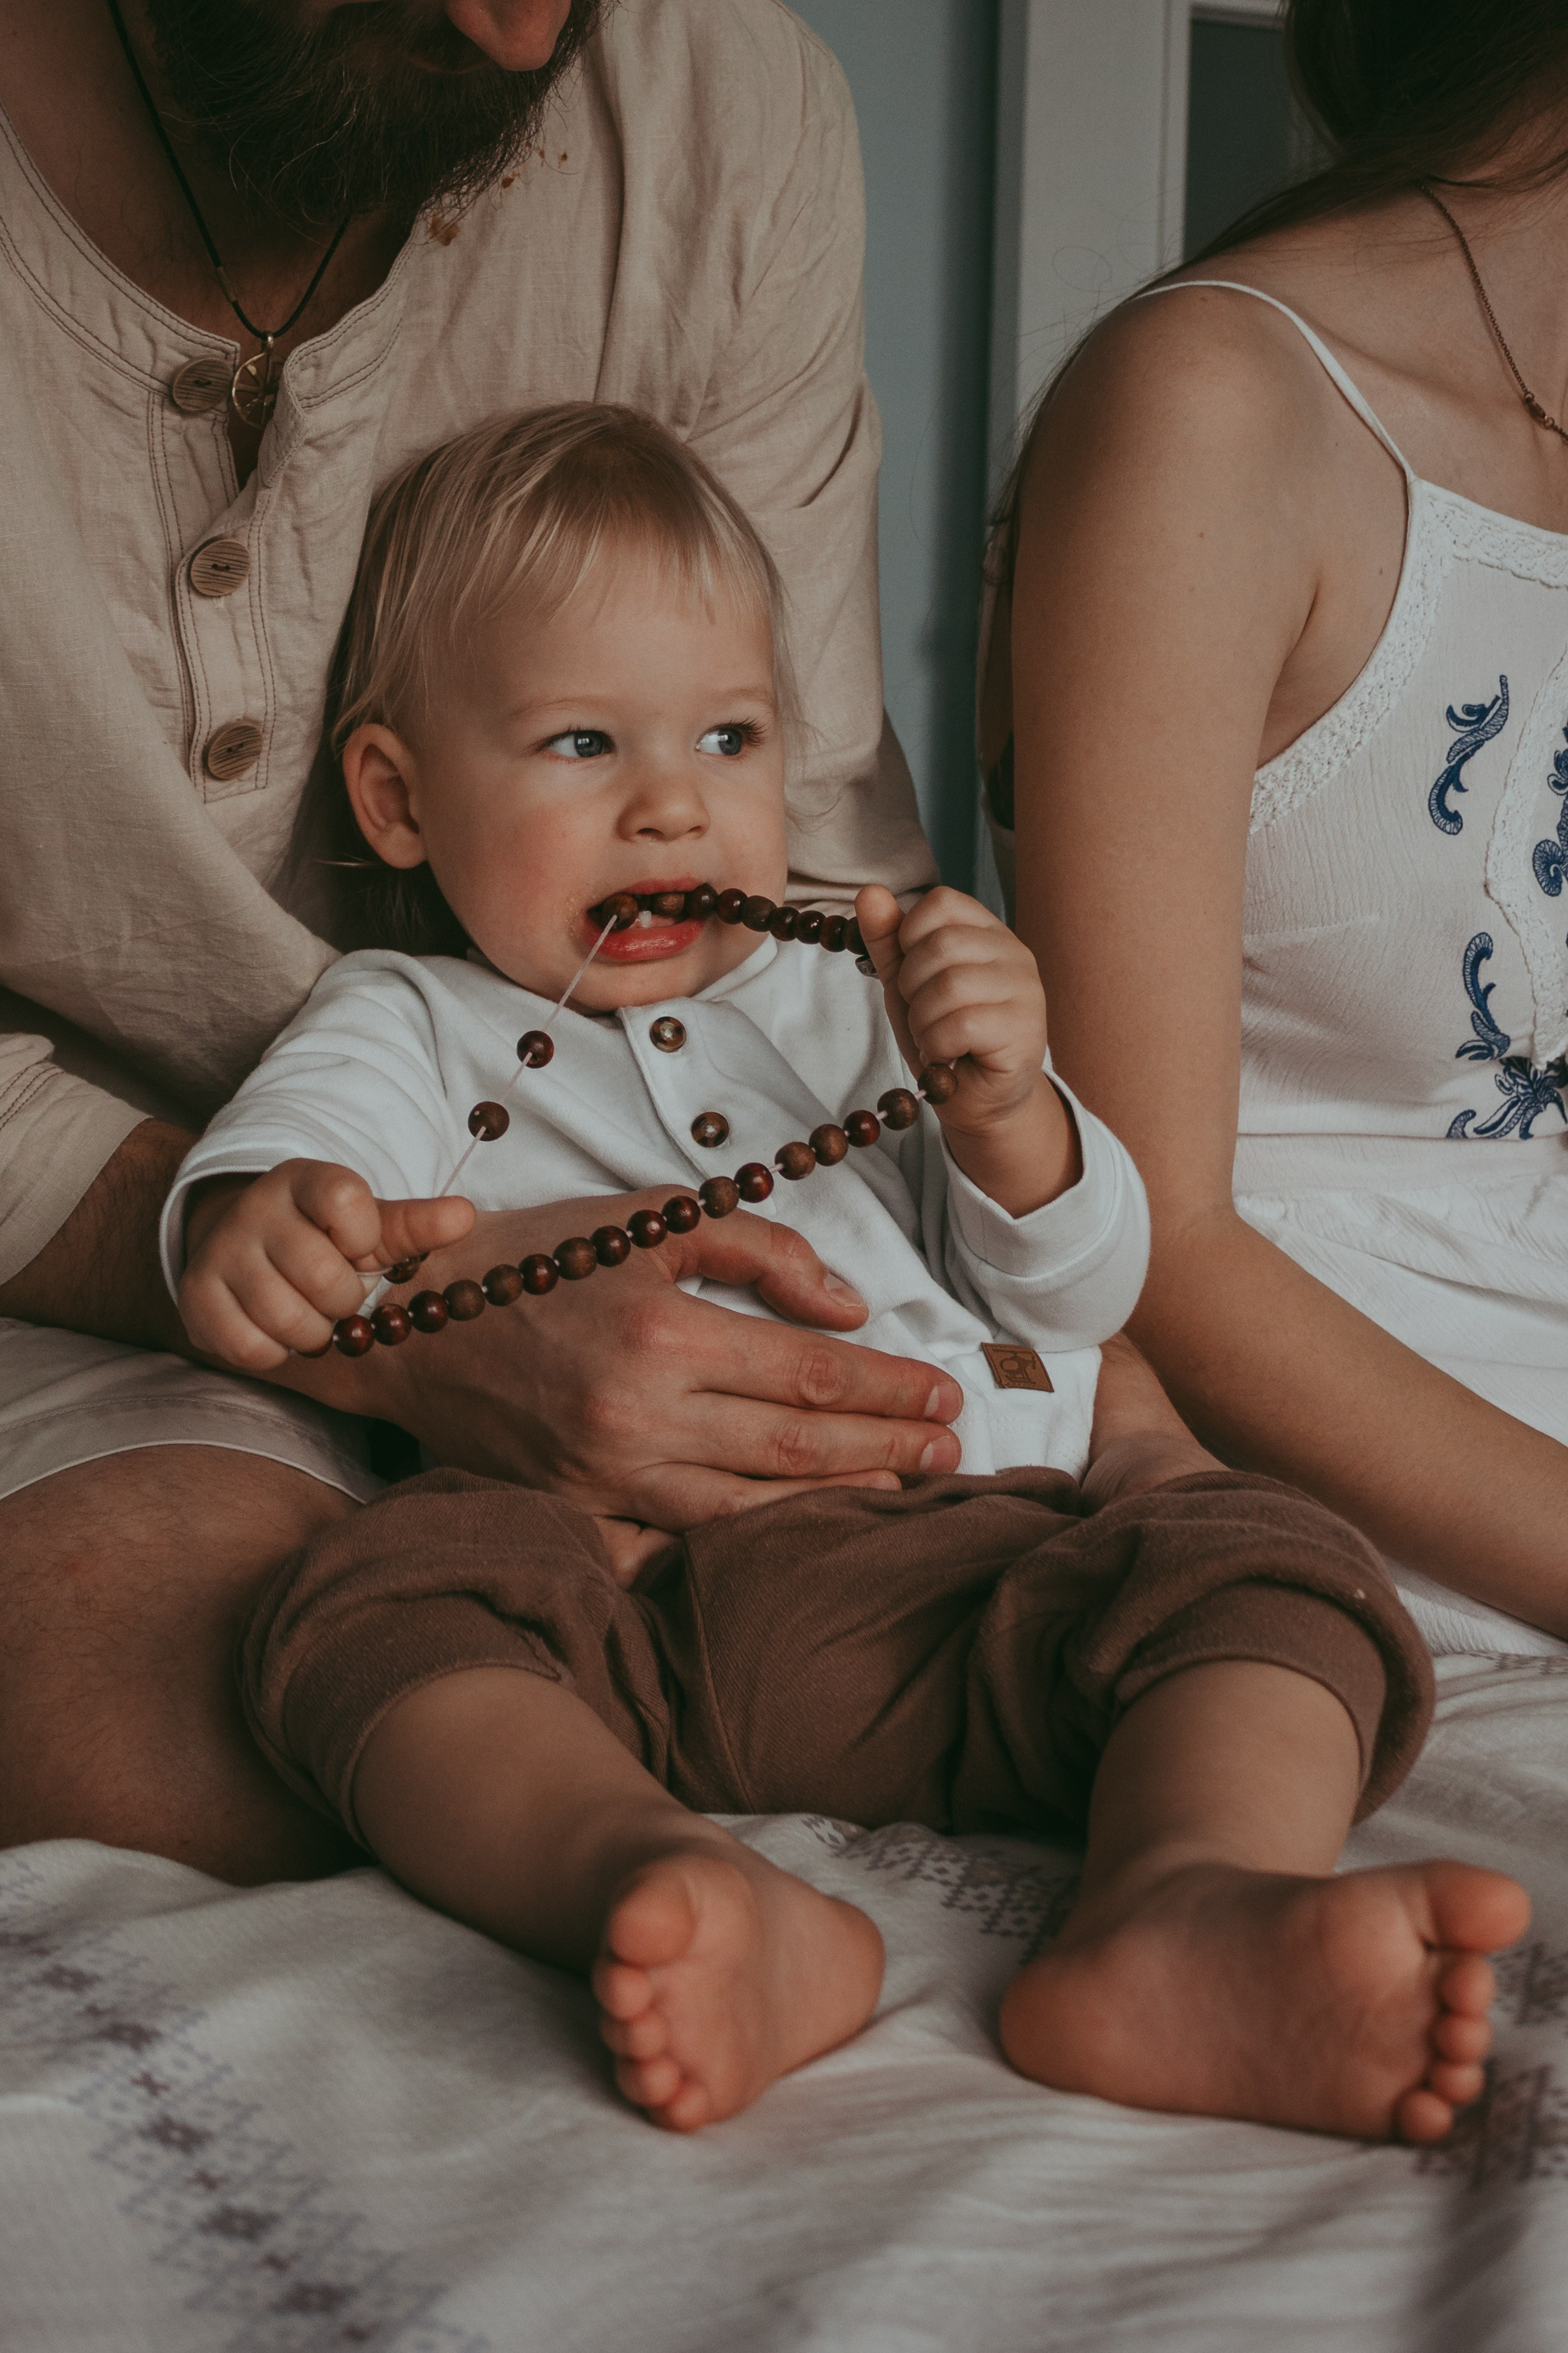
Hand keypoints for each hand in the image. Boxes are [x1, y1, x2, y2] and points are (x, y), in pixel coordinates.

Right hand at [179, 1160, 475, 1371]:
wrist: (244, 1245)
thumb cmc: (323, 1238)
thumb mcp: (369, 1225)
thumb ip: (415, 1225)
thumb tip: (464, 1215)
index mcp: (304, 1179)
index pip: (348, 1203)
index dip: (363, 1237)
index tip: (356, 1242)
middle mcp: (255, 1209)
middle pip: (325, 1278)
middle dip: (344, 1298)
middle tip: (334, 1291)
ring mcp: (221, 1252)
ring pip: (290, 1320)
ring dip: (314, 1330)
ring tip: (309, 1310)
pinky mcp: (197, 1297)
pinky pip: (253, 1349)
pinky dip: (277, 1352)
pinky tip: (276, 1328)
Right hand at [273, 1188, 965, 1526]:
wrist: (407, 1329)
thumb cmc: (533, 1262)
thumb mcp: (645, 1222)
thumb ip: (756, 1251)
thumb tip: (848, 1307)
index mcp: (661, 1333)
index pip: (809, 1372)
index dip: (888, 1387)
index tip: (943, 1393)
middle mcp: (638, 1416)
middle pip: (796, 1444)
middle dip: (886, 1448)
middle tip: (950, 1449)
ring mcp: (606, 1479)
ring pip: (751, 1507)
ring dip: (836, 1498)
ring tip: (902, 1490)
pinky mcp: (578, 1515)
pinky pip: (679, 1544)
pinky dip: (749, 1541)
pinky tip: (800, 1533)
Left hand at [855, 885, 1079, 1215]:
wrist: (976, 1099)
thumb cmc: (944, 1036)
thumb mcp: (905, 983)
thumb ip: (887, 939)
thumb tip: (868, 892)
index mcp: (988, 931)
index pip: (940, 903)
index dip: (909, 939)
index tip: (915, 977)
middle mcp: (1015, 953)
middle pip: (939, 946)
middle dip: (912, 989)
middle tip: (925, 1018)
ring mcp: (1026, 991)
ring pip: (948, 988)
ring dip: (924, 1023)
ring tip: (936, 1040)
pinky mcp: (1025, 1031)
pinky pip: (960, 1026)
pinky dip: (937, 1047)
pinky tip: (949, 1057)